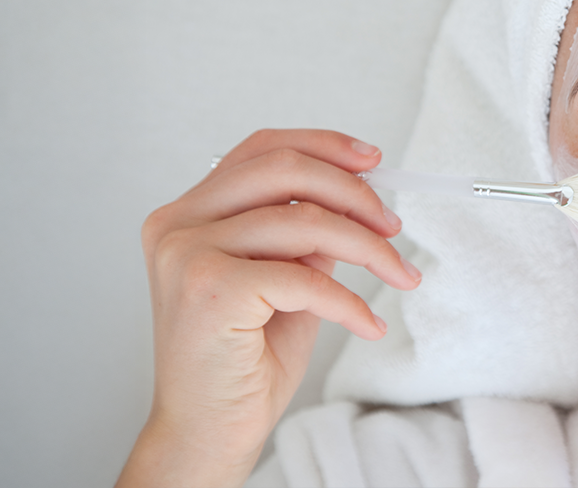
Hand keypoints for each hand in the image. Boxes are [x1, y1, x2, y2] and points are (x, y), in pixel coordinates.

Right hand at [117, 129, 419, 486]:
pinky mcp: (210, 288)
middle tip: (393, 225)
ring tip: (398, 274)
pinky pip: (305, 277)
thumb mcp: (285, 280)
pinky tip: (367, 322)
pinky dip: (350, 301)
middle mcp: (179, 223)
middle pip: (284, 170)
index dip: (324, 146)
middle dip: (355, 193)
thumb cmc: (242, 361)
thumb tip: (360, 197)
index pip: (262, 149)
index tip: (373, 161)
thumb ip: (307, 234)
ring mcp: (187, 253)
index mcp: (189, 213)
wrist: (207, 431)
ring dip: (368, 249)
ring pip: (304, 220)